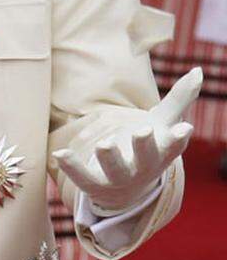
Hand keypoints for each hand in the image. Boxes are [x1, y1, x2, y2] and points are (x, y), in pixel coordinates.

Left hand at [54, 68, 200, 212]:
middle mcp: (142, 168)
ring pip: (114, 170)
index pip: (173, 147)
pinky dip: (72, 166)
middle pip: (145, 159)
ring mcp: (118, 179)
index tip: (184, 128)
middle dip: (144, 146)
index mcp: (161, 153)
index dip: (178, 139)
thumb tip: (198, 71)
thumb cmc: (148, 147)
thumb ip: (179, 99)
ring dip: (109, 158)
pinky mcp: (94, 184)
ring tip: (104, 143)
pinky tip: (60, 153)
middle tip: (142, 131)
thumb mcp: (162, 122)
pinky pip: (82, 177)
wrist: (126, 188)